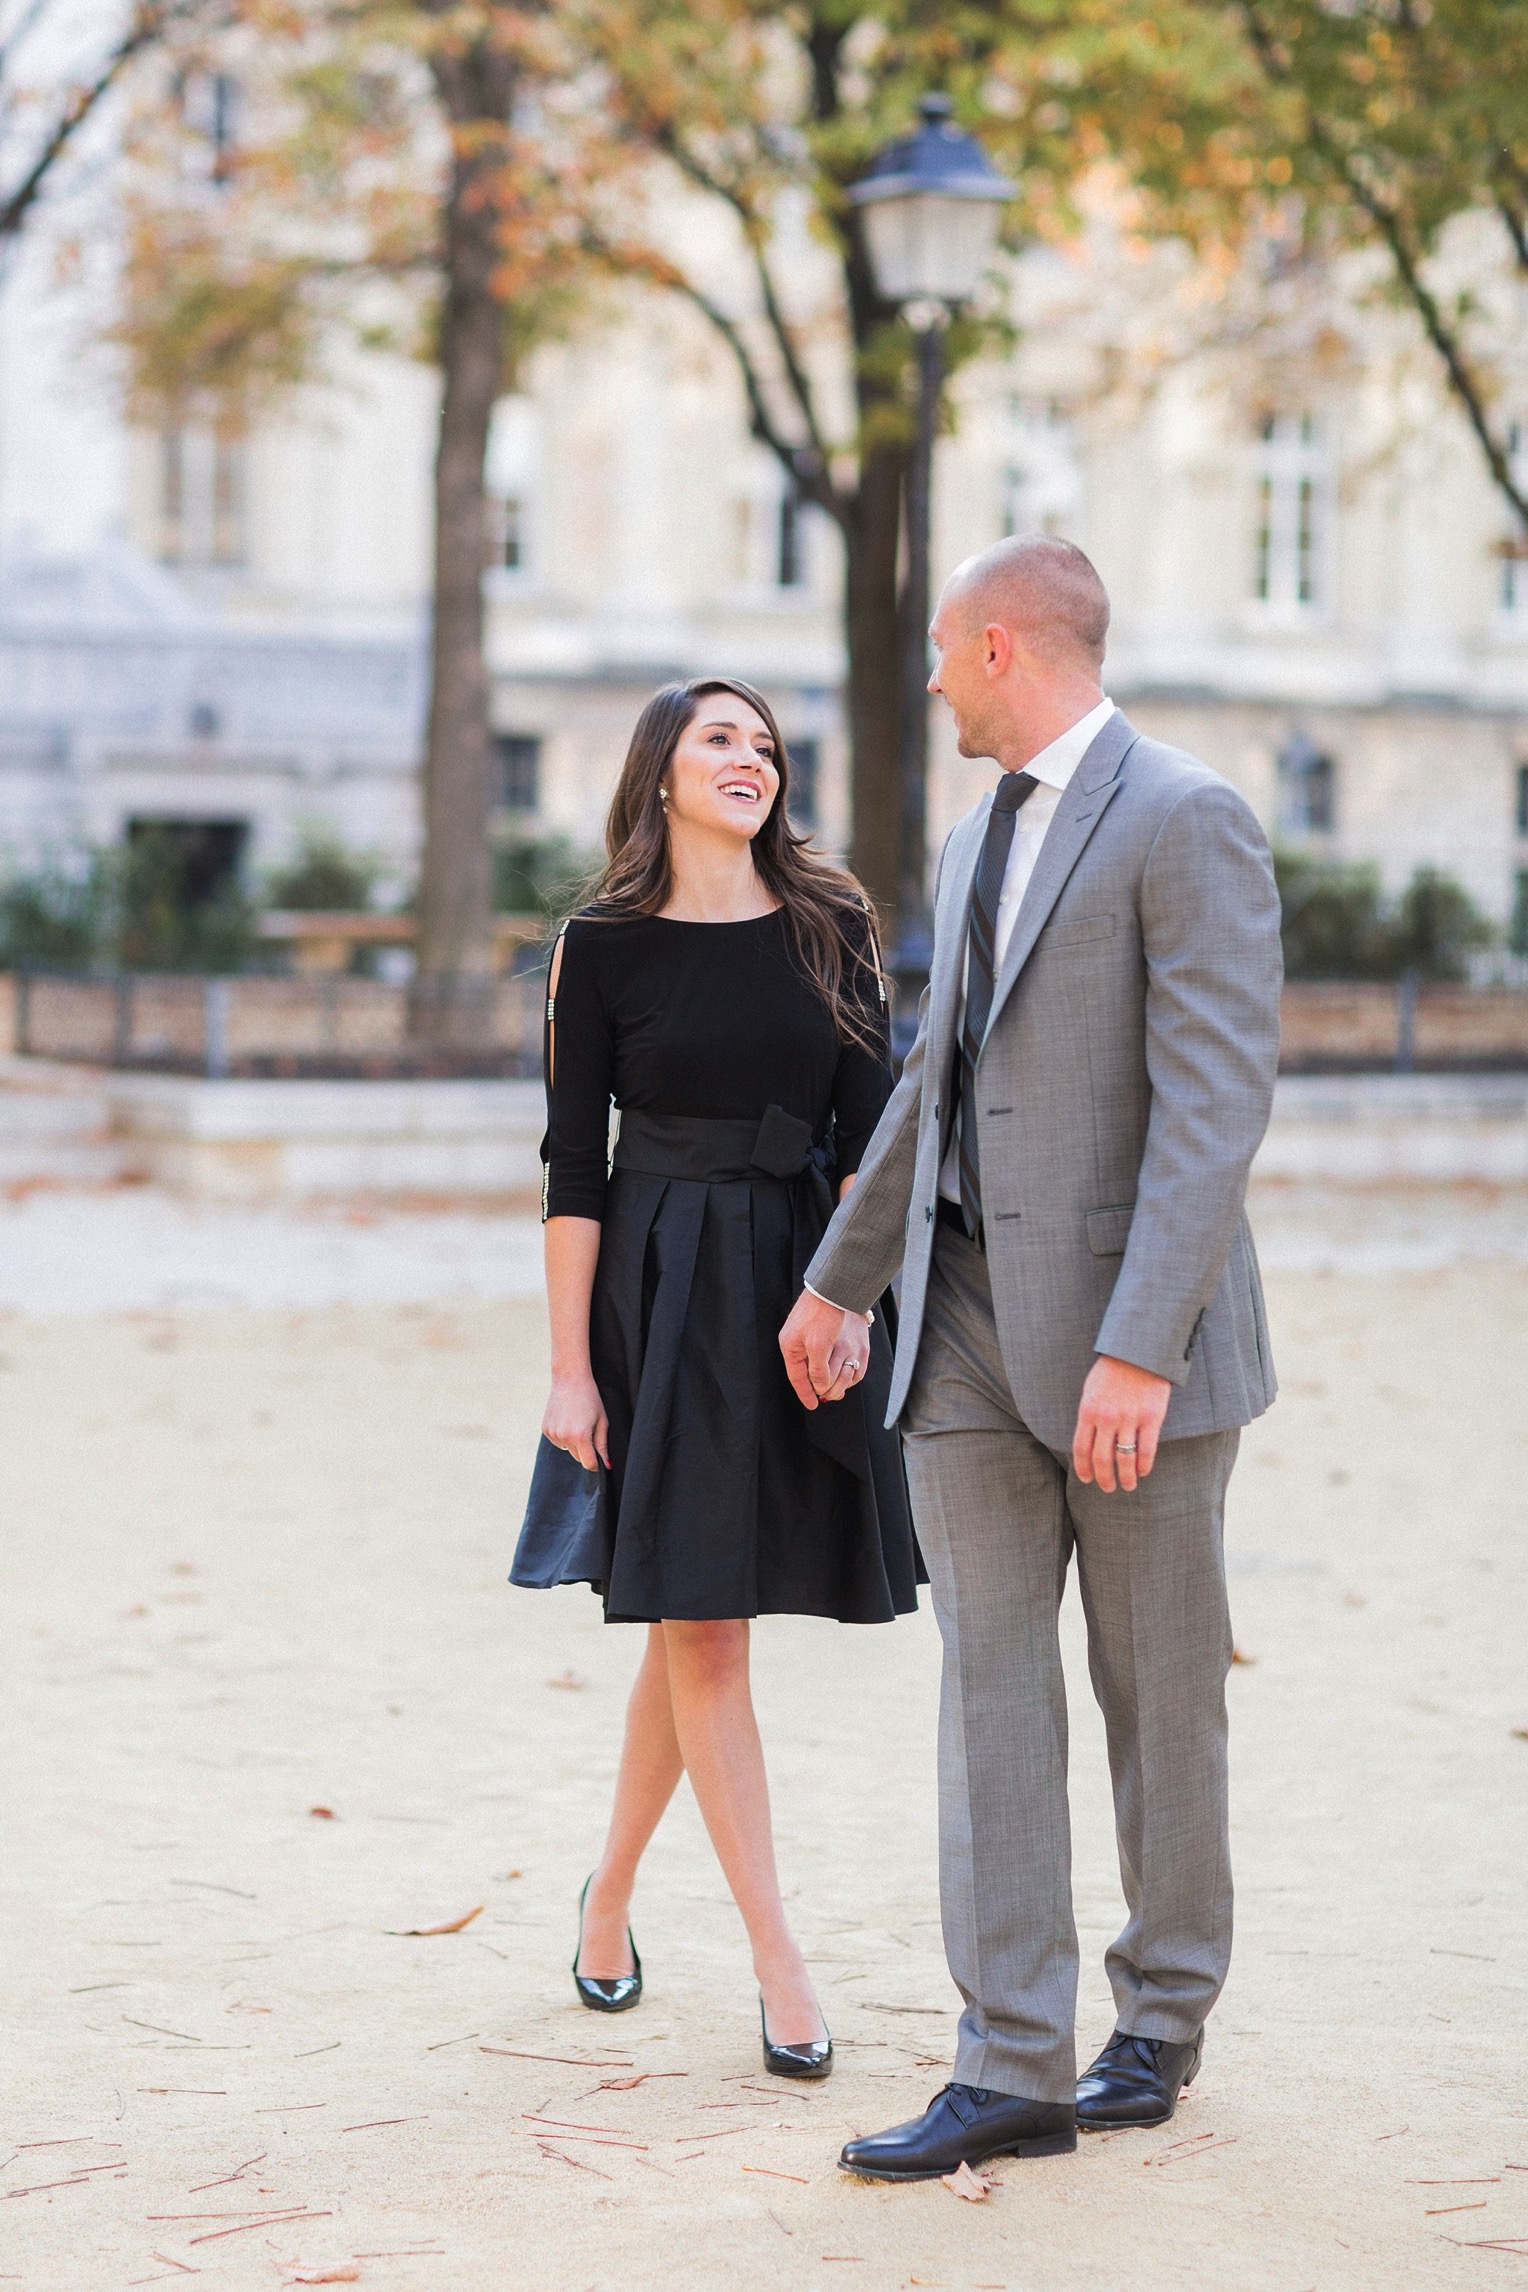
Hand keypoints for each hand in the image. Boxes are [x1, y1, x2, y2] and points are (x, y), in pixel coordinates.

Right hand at [542, 1372, 609, 1472]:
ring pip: (568, 1450)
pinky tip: (567, 1420)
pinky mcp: (545, 1429)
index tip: (600, 1459)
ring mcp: (553, 1434)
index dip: (596, 1464)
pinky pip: (558, 1442)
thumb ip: (603, 1445)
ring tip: (577, 1422)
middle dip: (586, 1451)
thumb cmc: (590, 1399)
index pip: (589, 1464)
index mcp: (581, 1436)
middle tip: (589, 1431)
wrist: (570, 1380)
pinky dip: (564, 1436)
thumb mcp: (602, 1421)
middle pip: (578, 1458)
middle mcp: (564, 1437)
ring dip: (574, 1443)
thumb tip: (606, 1465)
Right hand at [780, 1290, 868, 1410]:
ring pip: (813, 1362)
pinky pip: (820, 1352)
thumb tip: (820, 1387)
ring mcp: (805, 1335)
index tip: (812, 1406)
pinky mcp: (816, 1328)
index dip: (805, 1393)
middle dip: (815, 1385)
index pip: (796, 1377)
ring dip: (823, 1374)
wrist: (832, 1289)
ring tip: (832, 1385)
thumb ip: (818, 1370)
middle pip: (804, 1370)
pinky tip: (835, 1366)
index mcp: (789, 1346)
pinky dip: (827, 1362)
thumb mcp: (819, 1347)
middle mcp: (795, 1342)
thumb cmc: (822, 1315)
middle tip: (826, 1398)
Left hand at [1072, 1354, 1171, 1493]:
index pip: (1081, 1449)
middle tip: (1108, 1488)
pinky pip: (1146, 1450)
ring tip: (1128, 1486)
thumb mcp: (1091, 1390)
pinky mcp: (1151, 1418)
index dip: (1083, 1468)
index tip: (1087, 1479)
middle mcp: (1107, 1418)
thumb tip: (1087, 1441)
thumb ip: (1089, 1415)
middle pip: (1102, 1459)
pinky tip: (1142, 1471)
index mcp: (1088, 1411)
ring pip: (1125, 1459)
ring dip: (1126, 1478)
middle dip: (1104, 1479)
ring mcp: (1129, 1419)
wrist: (1139, 1351)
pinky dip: (1144, 1466)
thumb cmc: (1112, 1370)